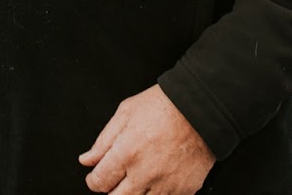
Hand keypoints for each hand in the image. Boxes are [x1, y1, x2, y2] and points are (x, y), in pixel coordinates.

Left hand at [80, 85, 214, 193]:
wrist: (204, 107)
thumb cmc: (166, 105)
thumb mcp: (127, 112)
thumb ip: (104, 140)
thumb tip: (88, 160)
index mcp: (127, 152)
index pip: (99, 182)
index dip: (94, 180)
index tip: (98, 176)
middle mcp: (144, 173)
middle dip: (112, 190)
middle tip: (117, 179)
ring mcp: (165, 184)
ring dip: (134, 193)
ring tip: (138, 179)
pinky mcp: (183, 190)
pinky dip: (157, 194)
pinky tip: (157, 181)